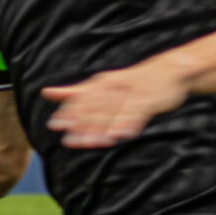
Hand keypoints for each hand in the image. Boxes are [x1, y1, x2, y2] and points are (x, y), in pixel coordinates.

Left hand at [43, 57, 192, 149]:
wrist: (169, 71)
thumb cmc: (131, 81)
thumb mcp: (101, 84)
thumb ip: (74, 92)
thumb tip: (46, 93)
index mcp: (102, 84)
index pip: (82, 99)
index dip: (68, 112)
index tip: (54, 125)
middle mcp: (114, 87)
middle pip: (95, 108)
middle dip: (81, 125)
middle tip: (69, 141)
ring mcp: (132, 94)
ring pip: (114, 112)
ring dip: (102, 128)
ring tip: (91, 143)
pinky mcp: (149, 101)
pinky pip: (137, 113)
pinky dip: (129, 123)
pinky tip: (123, 134)